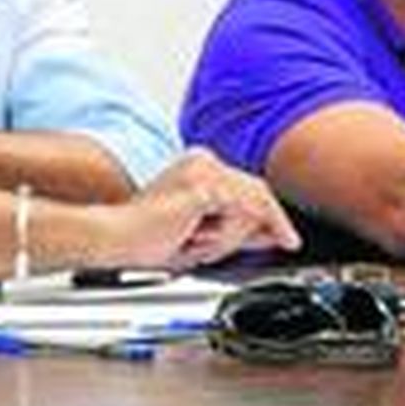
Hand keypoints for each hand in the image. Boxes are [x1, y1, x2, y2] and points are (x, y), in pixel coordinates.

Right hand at [108, 148, 300, 269]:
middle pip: (256, 191)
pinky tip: (197, 239)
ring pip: (249, 205)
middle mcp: (204, 160)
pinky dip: (224, 235)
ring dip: (231, 236)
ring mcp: (203, 171)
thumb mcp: (205, 235)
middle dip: (272, 220)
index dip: (269, 211)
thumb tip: (270, 233)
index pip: (247, 186)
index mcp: (200, 165)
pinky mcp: (202, 188)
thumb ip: (238, 231)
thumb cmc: (147, 239)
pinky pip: (236, 215)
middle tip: (288, 241)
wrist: (116, 240)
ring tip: (195, 244)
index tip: (284, 234)